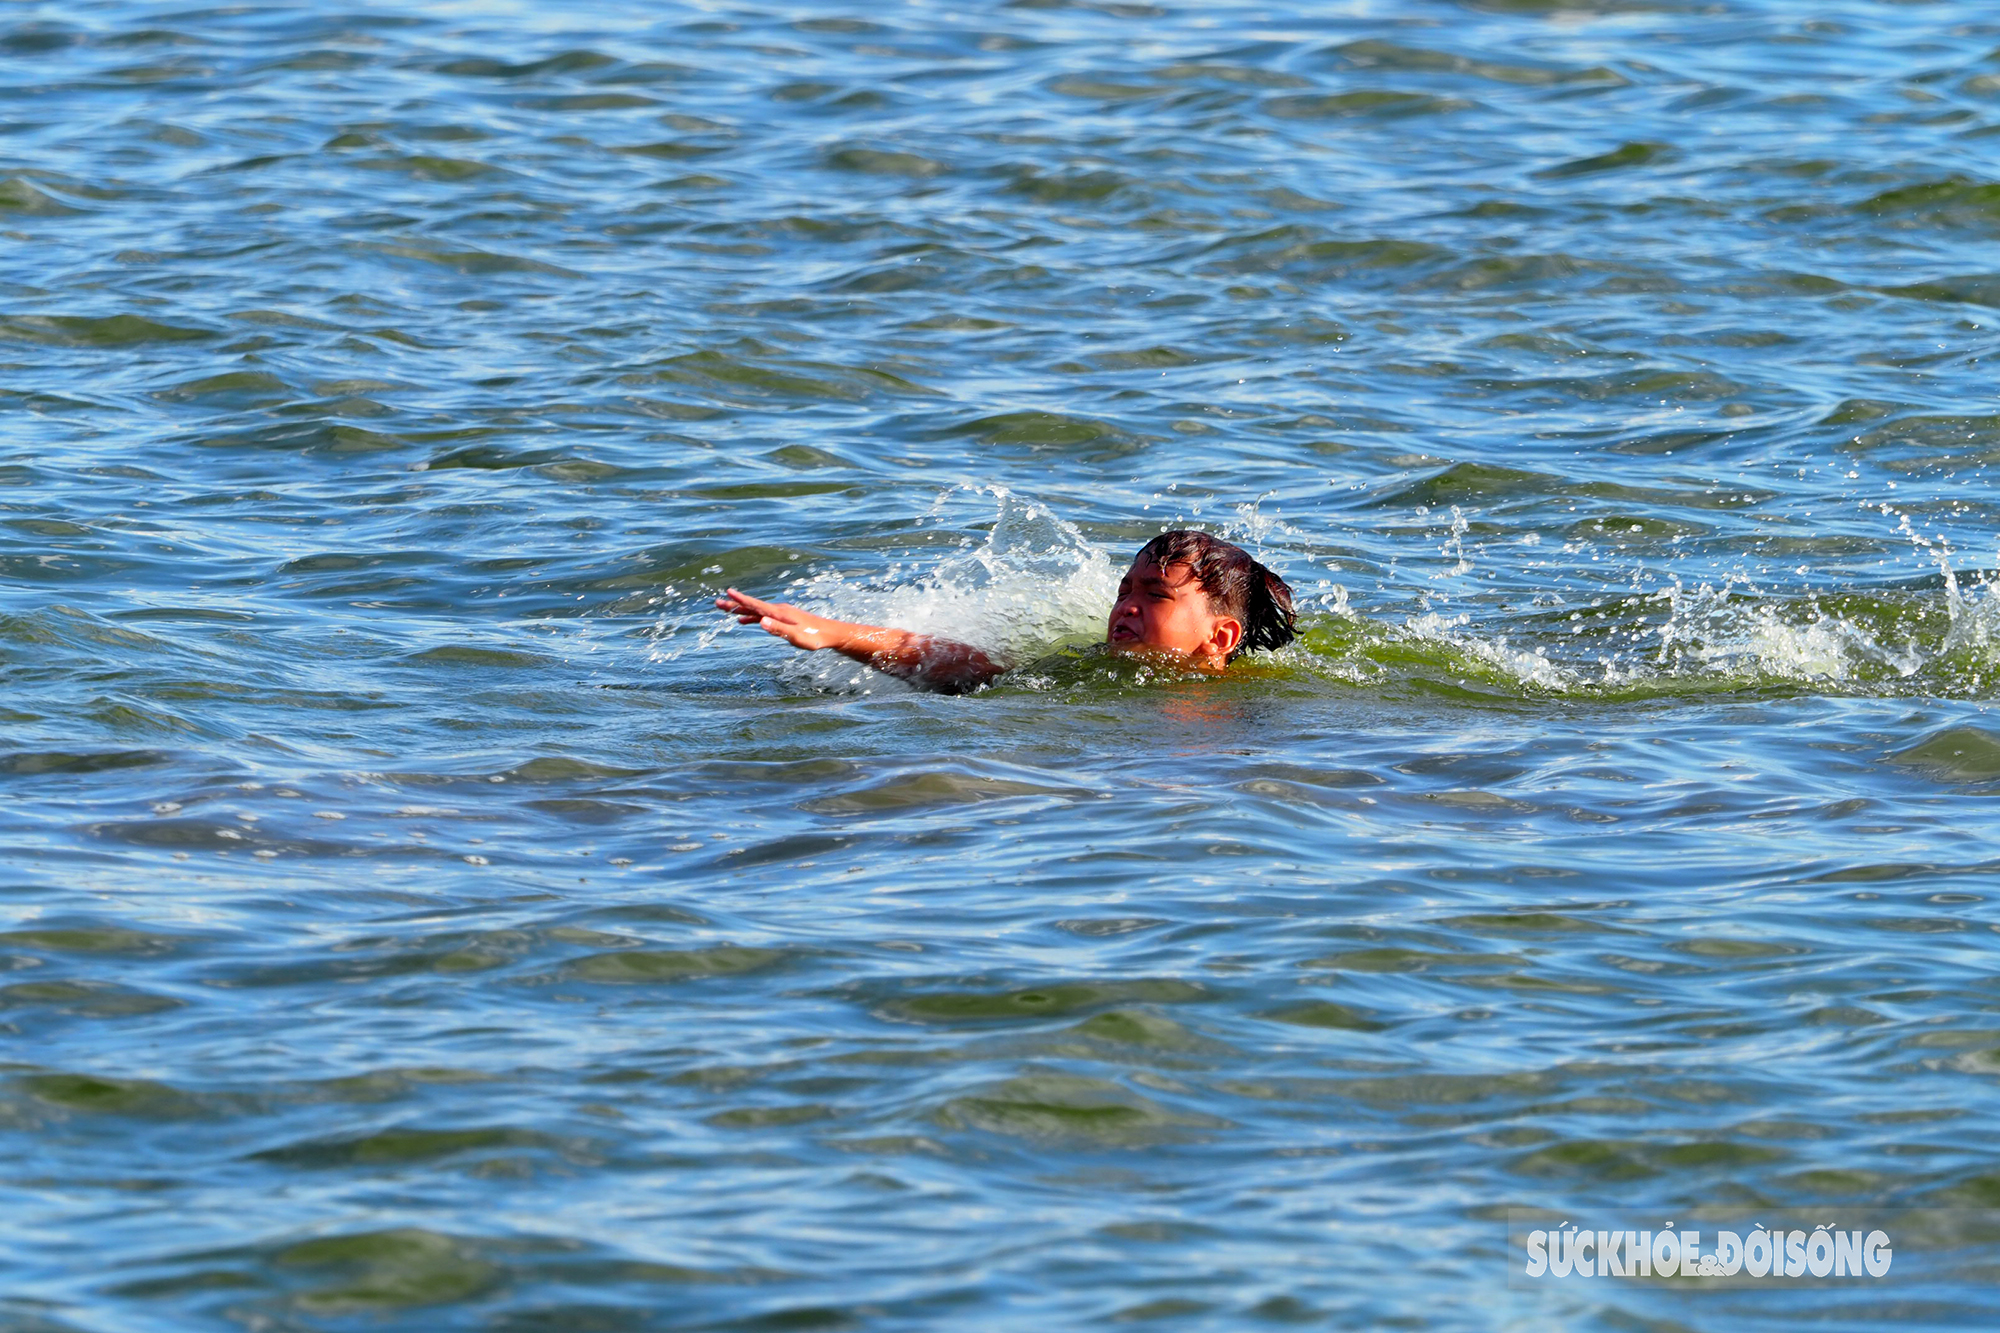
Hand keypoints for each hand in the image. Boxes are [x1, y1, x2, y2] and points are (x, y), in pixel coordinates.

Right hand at [715, 588, 854, 652]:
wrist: (830, 633)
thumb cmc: (815, 638)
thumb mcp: (797, 637)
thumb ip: (779, 630)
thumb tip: (761, 622)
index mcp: (780, 613)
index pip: (757, 605)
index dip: (742, 600)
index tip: (728, 593)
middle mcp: (778, 610)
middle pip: (753, 606)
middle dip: (735, 604)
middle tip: (717, 603)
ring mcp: (780, 613)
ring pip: (756, 610)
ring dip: (741, 609)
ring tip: (725, 610)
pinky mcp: (783, 618)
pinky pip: (763, 615)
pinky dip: (752, 616)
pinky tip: (744, 620)